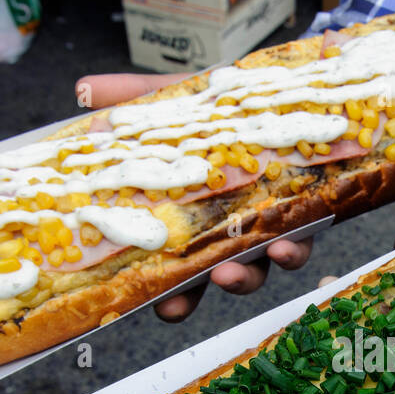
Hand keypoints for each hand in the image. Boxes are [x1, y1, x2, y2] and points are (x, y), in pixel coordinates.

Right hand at [74, 73, 314, 321]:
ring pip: (260, 268)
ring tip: (228, 273)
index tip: (151, 305)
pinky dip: (292, 249)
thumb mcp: (178, 99)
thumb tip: (85, 90)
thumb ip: (132, 98)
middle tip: (175, 306)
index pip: (178, 265)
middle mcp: (237, 229)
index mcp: (198, 214)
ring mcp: (273, 223)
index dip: (167, 292)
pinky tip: (284, 245)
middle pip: (216, 276)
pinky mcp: (310, 212)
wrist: (298, 87)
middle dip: (190, 296)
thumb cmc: (232, 104)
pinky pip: (304, 241)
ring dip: (243, 279)